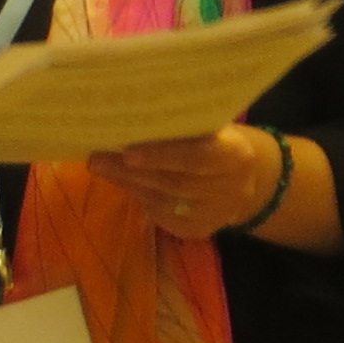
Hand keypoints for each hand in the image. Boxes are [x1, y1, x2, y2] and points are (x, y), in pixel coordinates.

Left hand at [90, 123, 281, 244]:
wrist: (247, 183)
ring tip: (100, 166)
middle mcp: (228, 189)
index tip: (128, 151)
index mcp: (236, 156)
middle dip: (132, 171)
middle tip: (97, 158)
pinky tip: (121, 181)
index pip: (198, 157)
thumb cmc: (222, 143)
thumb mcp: (216, 129)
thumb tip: (137, 112)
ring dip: (128, 183)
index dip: (163, 155)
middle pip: (174, 182)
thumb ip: (188, 126)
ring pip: (163, 201)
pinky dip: (139, 196)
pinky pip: (161, 215)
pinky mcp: (197, 231)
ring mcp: (213, 215)